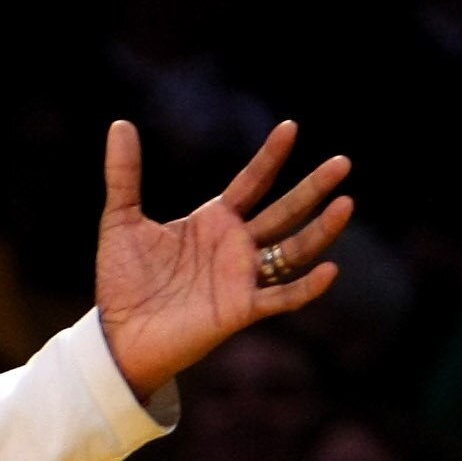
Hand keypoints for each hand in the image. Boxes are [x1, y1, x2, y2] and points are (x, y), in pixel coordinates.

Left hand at [96, 118, 350, 402]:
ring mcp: (241, 278)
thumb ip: (124, 175)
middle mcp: (235, 246)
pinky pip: (282, 298)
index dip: (270, 157)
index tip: (289, 128)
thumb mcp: (121, 222)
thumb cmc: (121, 282)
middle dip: (312, 188)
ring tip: (345, 203)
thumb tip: (120, 125)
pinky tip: (329, 269)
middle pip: (284, 211)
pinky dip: (306, 287)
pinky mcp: (240, 310)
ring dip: (320, 230)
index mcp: (214, 221)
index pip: (252, 182)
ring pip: (292, 250)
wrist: (115, 335)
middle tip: (342, 162)